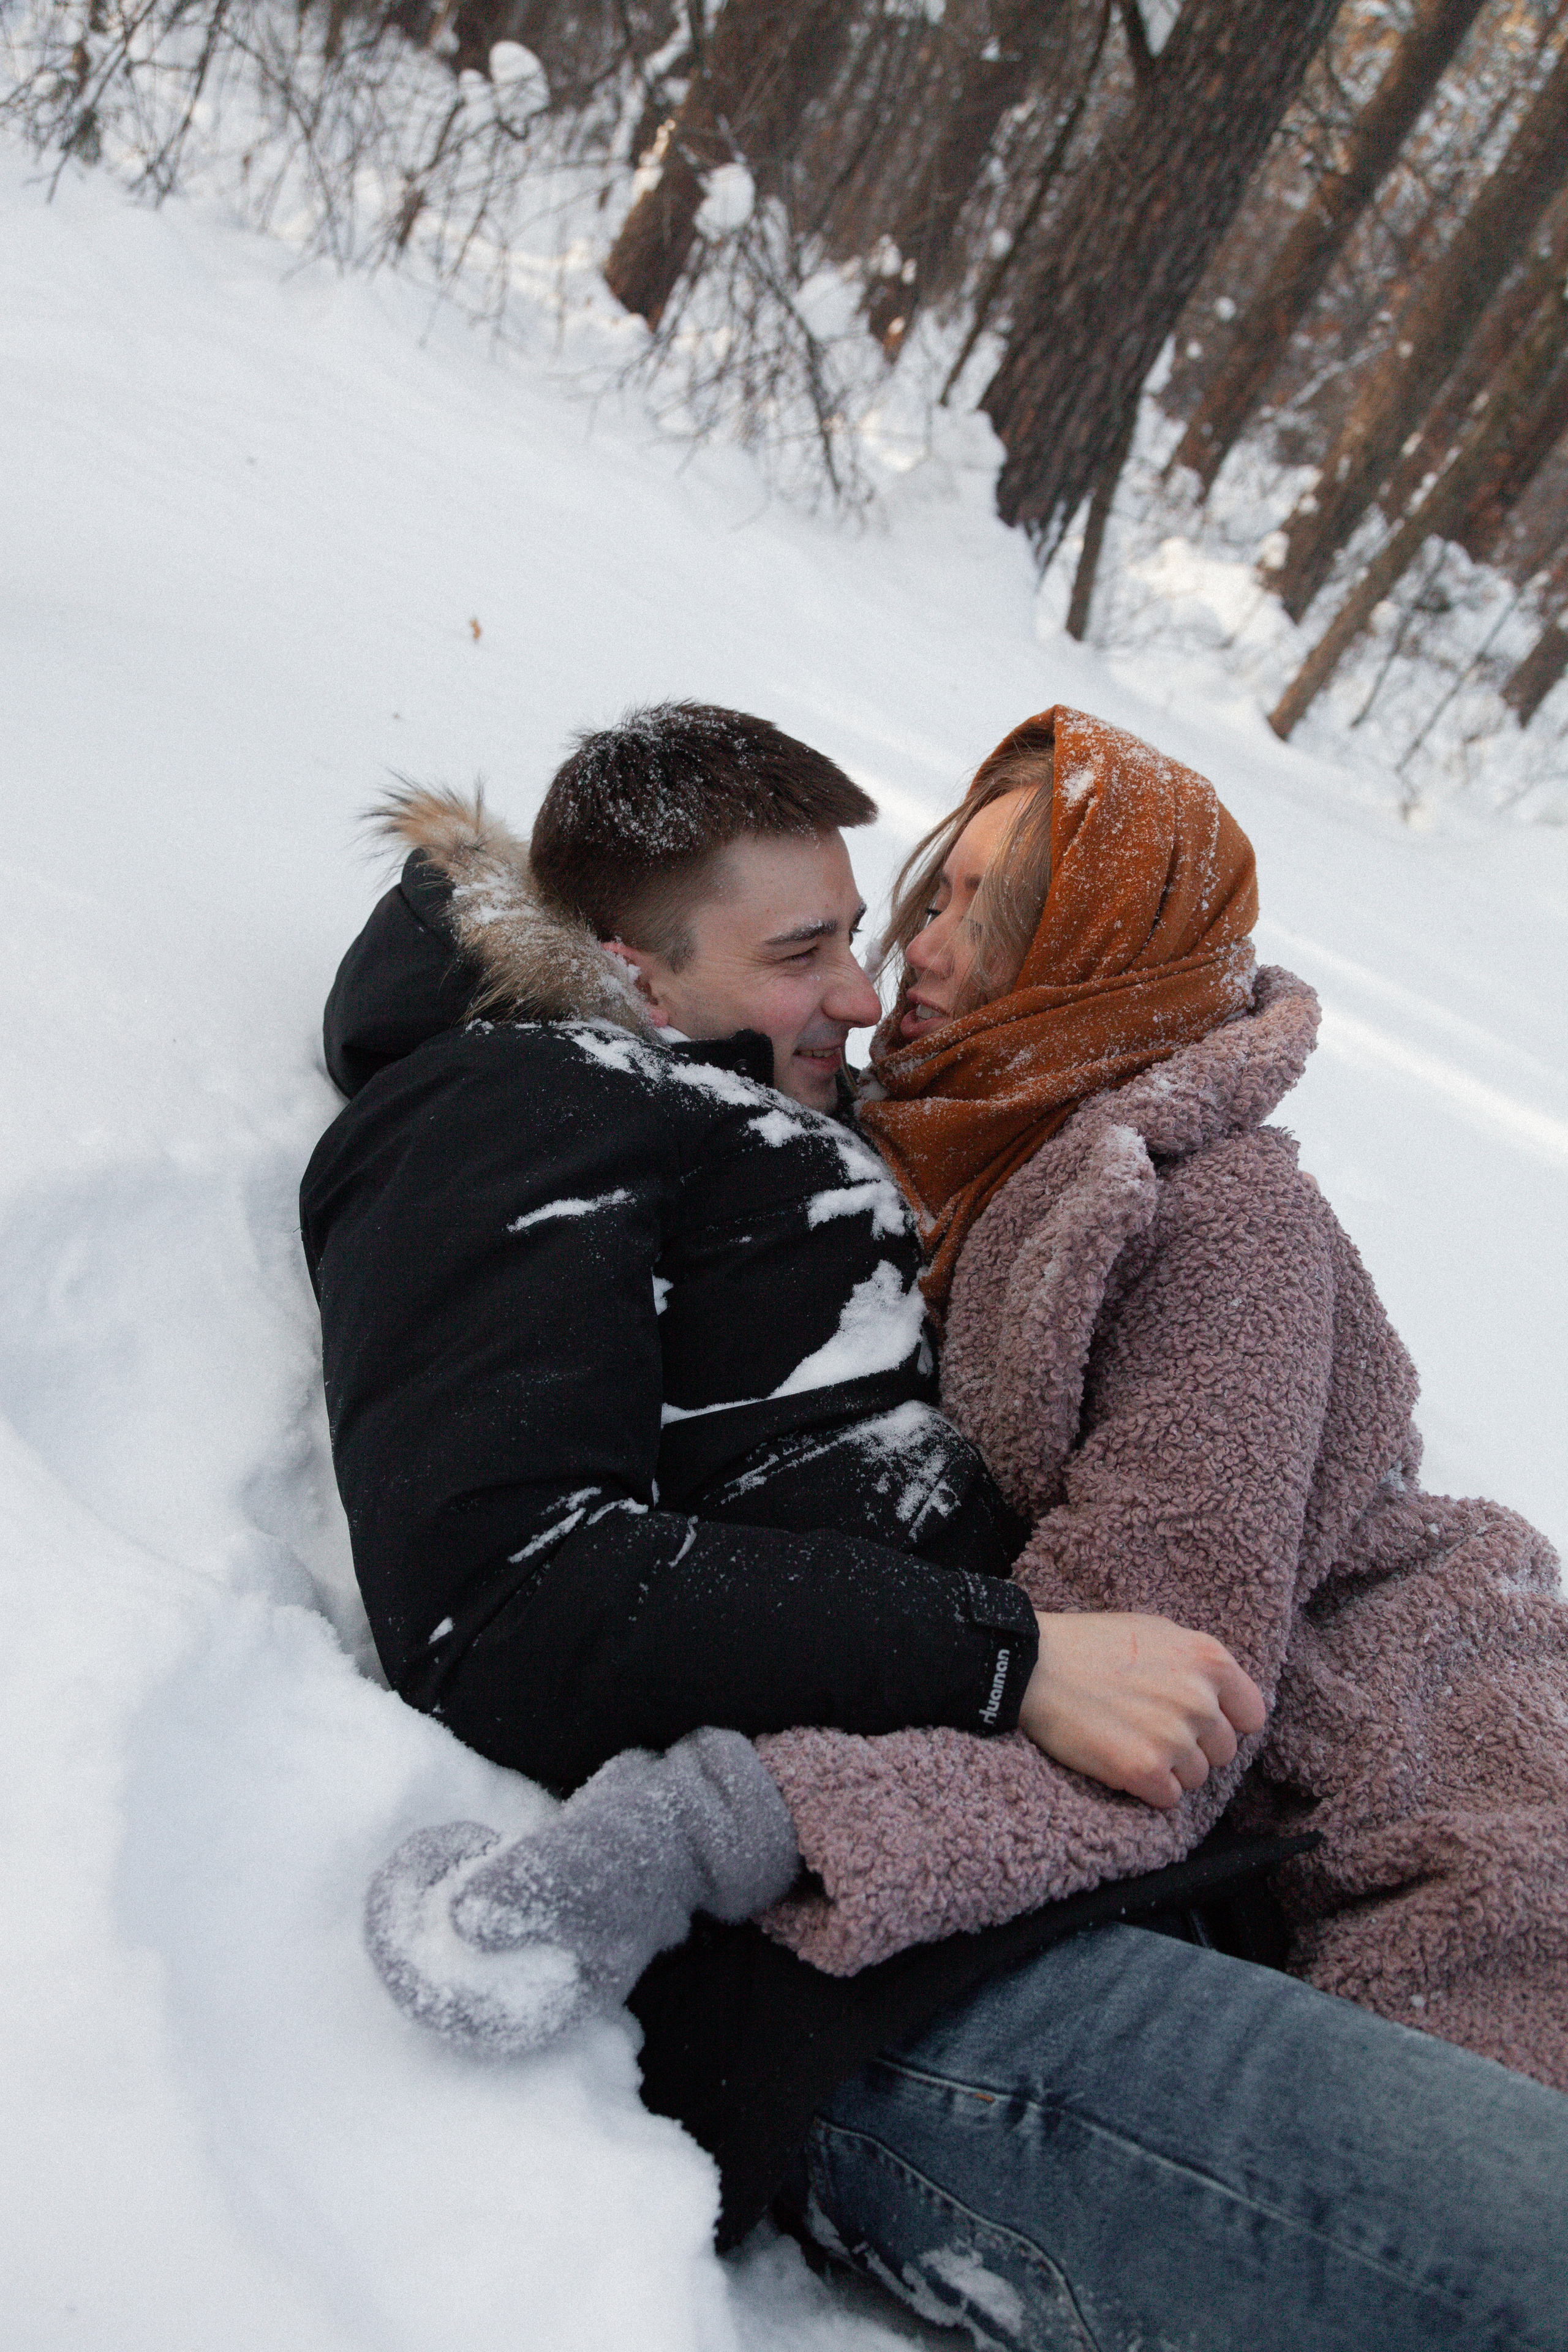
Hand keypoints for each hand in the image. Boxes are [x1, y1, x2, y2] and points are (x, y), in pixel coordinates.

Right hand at [1018, 1612, 1266, 1809]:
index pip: (1252, 1715)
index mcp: (1209, 1660)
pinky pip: (1169, 1798)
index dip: (1225, 1721)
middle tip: (1150, 1728)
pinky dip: (1147, 1788)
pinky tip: (1121, 1760)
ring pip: (1197, 1778)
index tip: (1197, 1721)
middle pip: (1224, 1751)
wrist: (1034, 1666)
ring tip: (1130, 1740)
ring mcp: (1173, 1737)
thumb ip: (1199, 1664)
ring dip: (1169, 1768)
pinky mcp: (1144, 1771)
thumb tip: (1226, 1697)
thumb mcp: (1158, 1631)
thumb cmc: (1092, 1645)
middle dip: (1193, 1746)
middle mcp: (1199, 1699)